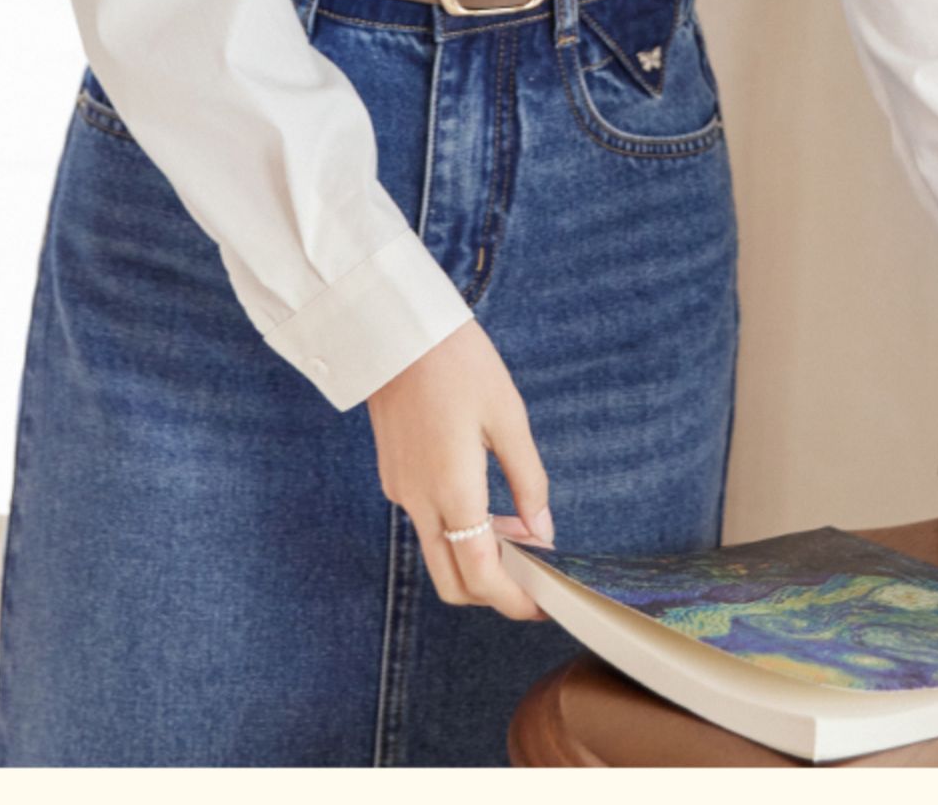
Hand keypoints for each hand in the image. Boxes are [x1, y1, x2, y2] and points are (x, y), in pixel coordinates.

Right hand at [366, 316, 554, 620]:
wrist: (395, 330)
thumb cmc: (458, 363)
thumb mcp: (507, 415)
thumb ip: (528, 479)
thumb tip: (543, 531)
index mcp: (452, 489)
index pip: (481, 576)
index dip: (513, 602)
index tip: (543, 606)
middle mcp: (419, 501)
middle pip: (453, 582)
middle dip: (493, 593)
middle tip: (532, 579)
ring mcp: (401, 491)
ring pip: (438, 554)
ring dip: (476, 560)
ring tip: (519, 534)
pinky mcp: (394, 476)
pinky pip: (427, 523)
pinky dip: (458, 531)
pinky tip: (486, 504)